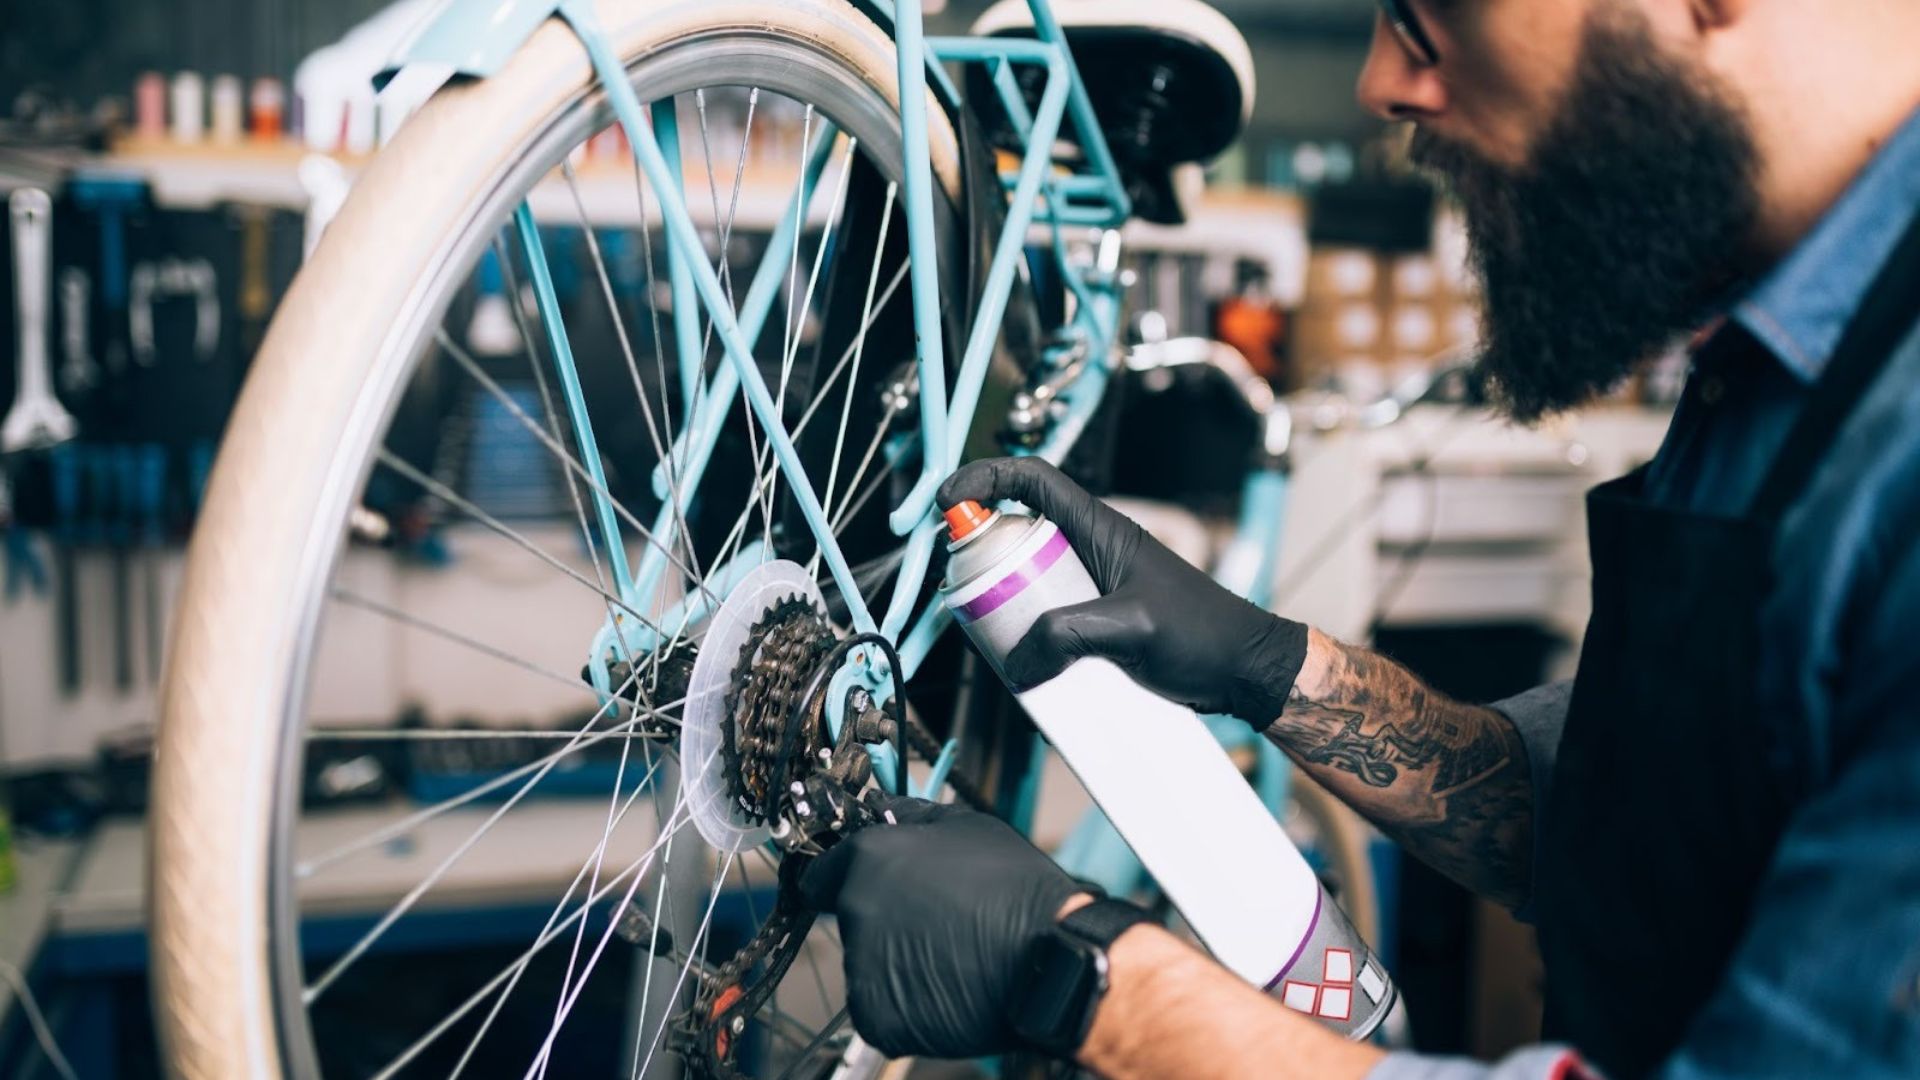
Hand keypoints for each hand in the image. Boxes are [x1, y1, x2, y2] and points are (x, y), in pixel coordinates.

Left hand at [800, 796, 1084, 1058]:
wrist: (1046, 958)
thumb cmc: (1015, 890)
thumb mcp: (967, 826)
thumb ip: (911, 815)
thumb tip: (883, 807)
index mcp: (869, 857)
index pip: (822, 872)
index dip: (847, 877)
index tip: (869, 886)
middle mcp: (856, 908)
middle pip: (850, 916)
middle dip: (882, 918)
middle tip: (931, 920)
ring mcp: (862, 964)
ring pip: (865, 963)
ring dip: (894, 961)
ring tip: (947, 952)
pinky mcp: (876, 1013)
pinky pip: (879, 1004)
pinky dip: (903, 1001)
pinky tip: (943, 984)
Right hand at [938, 457, 1308, 728]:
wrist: (1244, 671)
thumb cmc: (1207, 635)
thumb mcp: (1133, 629)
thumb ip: (1071, 635)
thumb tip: (1019, 658)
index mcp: (1100, 528)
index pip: (1033, 480)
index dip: (984, 478)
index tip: (947, 501)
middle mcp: (1090, 549)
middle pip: (1017, 532)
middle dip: (981, 554)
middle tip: (965, 588)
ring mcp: (1091, 585)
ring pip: (1027, 580)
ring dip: (1002, 602)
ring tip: (994, 634)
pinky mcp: (1094, 621)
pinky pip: (1045, 618)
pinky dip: (1027, 636)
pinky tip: (1025, 664)